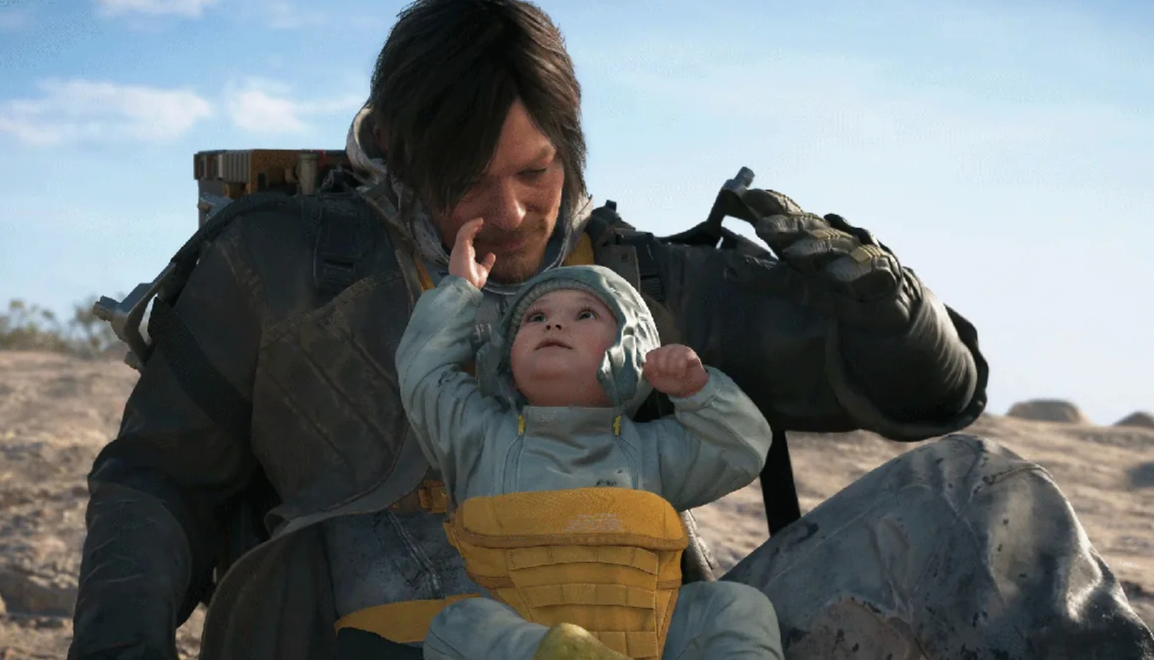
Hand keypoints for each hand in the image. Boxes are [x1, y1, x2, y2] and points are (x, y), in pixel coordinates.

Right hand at [448, 218, 495, 289]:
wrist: (467, 287)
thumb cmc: (473, 281)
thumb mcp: (483, 270)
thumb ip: (487, 262)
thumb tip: (492, 255)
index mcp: (465, 255)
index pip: (467, 241)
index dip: (473, 233)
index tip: (481, 227)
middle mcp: (460, 250)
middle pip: (464, 234)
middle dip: (471, 227)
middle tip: (481, 222)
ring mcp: (459, 248)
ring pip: (462, 232)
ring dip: (471, 225)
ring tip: (480, 220)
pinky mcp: (459, 247)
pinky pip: (463, 233)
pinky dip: (470, 227)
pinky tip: (478, 223)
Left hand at [642, 344, 708, 397]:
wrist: (688, 389)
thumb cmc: (671, 383)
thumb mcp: (657, 380)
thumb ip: (649, 373)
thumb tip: (645, 365)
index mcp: (658, 355)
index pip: (650, 354)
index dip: (651, 365)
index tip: (656, 374)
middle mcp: (668, 350)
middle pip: (661, 353)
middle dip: (662, 366)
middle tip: (667, 374)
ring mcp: (679, 350)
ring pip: (672, 353)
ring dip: (671, 367)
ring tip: (675, 375)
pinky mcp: (690, 354)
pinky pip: (683, 356)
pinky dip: (680, 367)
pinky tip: (681, 374)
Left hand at [739, 188, 912, 330]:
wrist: (890, 306)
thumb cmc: (839, 289)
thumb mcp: (800, 286)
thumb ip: (768, 277)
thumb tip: (728, 270)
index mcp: (814, 240)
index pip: (792, 217)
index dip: (772, 205)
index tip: (746, 196)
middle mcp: (837, 241)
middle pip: (811, 228)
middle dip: (788, 225)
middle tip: (761, 228)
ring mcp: (862, 254)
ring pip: (838, 245)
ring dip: (816, 248)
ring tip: (794, 254)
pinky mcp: (886, 273)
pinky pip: (873, 268)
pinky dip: (856, 270)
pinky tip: (838, 277)